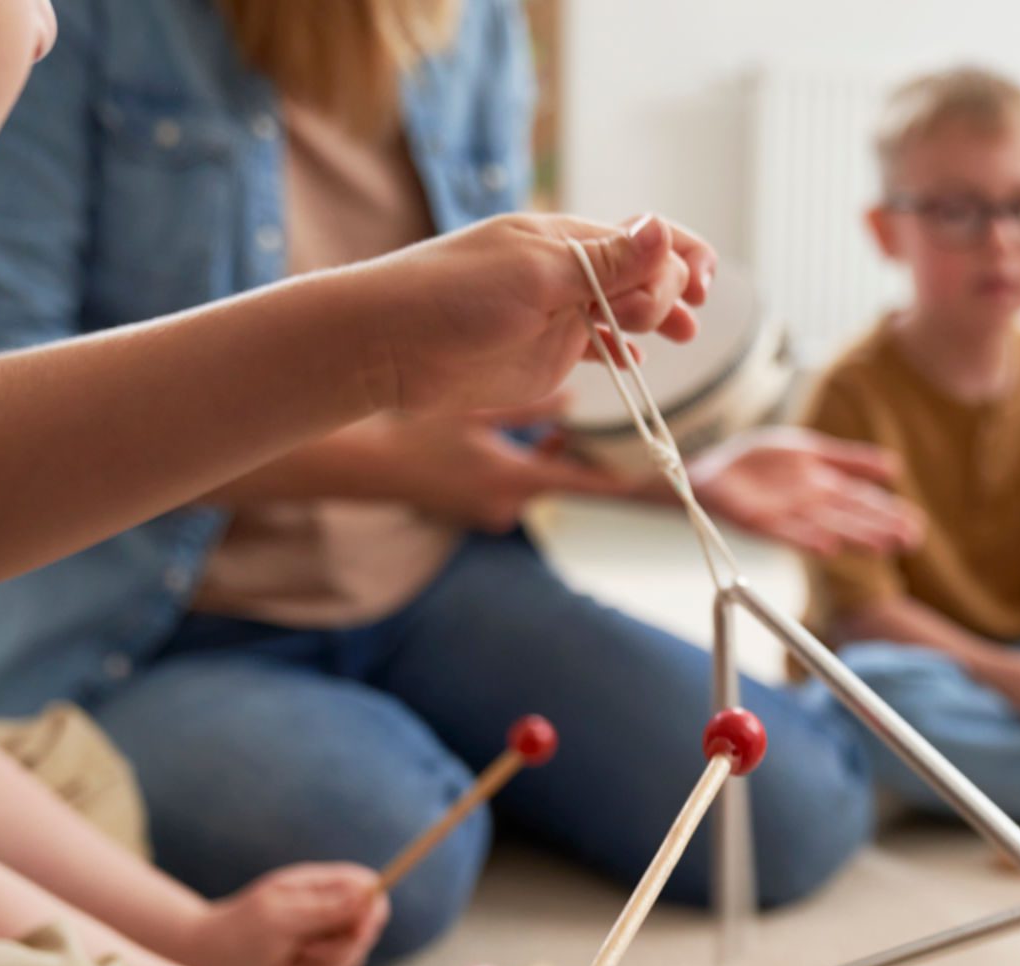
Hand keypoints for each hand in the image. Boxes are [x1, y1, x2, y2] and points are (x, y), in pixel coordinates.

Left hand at [187, 864, 389, 965]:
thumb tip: (367, 893)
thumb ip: (325, 907)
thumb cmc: (235, 935)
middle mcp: (327, 911)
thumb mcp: (278, 917)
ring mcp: (323, 940)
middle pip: (367, 933)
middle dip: (335, 952)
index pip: (371, 891)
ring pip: (352, 963)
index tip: (354, 933)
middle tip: (300, 951)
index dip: (371, 913)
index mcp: (320, 886)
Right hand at [363, 413, 636, 532]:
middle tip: (614, 427)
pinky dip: (529, 462)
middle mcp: (510, 505)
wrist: (367, 467)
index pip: (585, 484)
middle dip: (586, 455)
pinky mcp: (482, 510)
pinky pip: (520, 486)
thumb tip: (574, 398)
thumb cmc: (417, 432)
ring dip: (555, 455)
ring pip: (543, 481)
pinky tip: (530, 436)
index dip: (620, 475)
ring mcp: (495, 512)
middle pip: (567, 480)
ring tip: (569, 421)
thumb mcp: (475, 410)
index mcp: (514, 481)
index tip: (652, 467)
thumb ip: (528, 406)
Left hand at [368, 214, 715, 417]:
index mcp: (567, 240)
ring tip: (680, 335)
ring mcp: (558, 315)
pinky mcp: (545, 354)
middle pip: (643, 276)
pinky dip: (622, 353)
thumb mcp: (536, 275)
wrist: (386, 347)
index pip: (644, 239)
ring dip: (657, 319)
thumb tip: (664, 231)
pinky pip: (598, 348)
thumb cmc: (451, 297)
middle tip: (653, 320)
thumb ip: (604, 261)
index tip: (701, 285)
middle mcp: (568, 273)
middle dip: (666, 293)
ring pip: (626, 312)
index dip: (681, 256)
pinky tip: (635, 363)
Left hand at [685, 428, 923, 555]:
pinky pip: (788, 532)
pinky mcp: (759, 522)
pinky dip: (808, 540)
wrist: (711, 470)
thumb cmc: (758, 462)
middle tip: (911, 541)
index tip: (916, 526)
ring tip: (883, 547)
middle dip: (882, 528)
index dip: (889, 512)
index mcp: (824, 486)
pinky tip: (829, 549)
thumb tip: (895, 467)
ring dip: (856, 538)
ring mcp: (787, 515)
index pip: (864, 501)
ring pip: (829, 528)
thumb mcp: (808, 450)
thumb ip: (849, 459)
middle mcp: (810, 504)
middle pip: (852, 517)